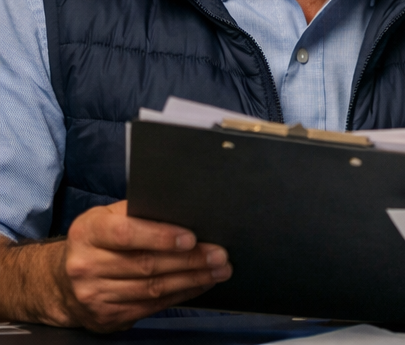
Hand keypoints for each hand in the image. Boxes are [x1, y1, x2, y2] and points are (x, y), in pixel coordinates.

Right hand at [56, 200, 231, 330]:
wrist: (62, 281)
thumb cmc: (99, 238)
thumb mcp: (109, 216)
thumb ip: (139, 212)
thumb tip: (186, 208)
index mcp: (88, 232)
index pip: (127, 233)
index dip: (161, 236)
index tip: (192, 237)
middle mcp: (86, 265)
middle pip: (145, 265)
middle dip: (189, 260)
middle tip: (220, 254)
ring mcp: (93, 295)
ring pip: (151, 289)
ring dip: (191, 280)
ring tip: (219, 270)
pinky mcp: (105, 317)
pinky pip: (150, 307)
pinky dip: (180, 295)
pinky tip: (199, 285)